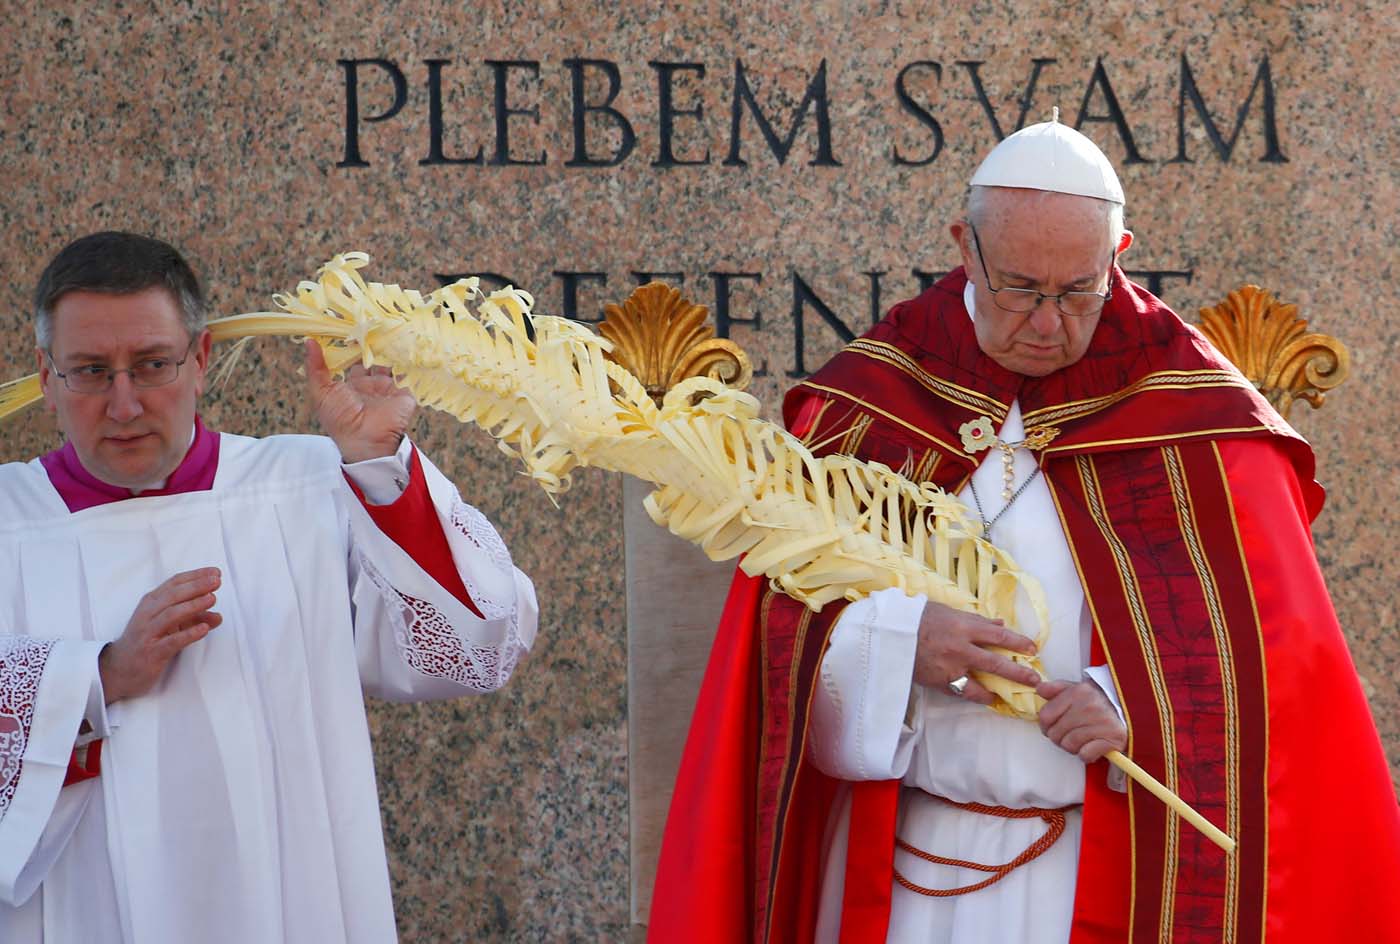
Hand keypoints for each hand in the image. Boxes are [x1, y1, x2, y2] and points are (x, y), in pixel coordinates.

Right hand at [99, 568, 222, 703]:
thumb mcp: (170, 627)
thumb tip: (218, 616)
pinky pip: (171, 641)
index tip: (215, 572)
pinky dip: (188, 634)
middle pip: (173, 595)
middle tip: (216, 581)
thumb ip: (193, 619)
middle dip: (196, 586)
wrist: (118, 670)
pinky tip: (204, 629)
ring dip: (193, 605)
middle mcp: (148, 614)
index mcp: (151, 603)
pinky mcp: (152, 652)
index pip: (174, 583)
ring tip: (212, 599)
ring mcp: (148, 633)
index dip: (195, 576)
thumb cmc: (147, 642)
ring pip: (171, 615)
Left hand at [305, 339, 415, 463]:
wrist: (366, 440)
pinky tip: (402, 346)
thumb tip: (309, 341)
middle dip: (372, 345)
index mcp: (351, 385)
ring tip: (385, 332)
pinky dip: (406, 361)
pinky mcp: (404, 392)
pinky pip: (407, 373)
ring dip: (388, 350)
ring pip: (390, 363)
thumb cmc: (340, 420)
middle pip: (373, 359)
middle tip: (369, 327)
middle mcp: (370, 385)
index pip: (352, 361)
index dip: (351, 347)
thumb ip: (316, 368)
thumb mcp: (321, 393)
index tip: (349, 329)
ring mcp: (388, 388)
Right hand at [912, 600, 1041, 705]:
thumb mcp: (949, 611)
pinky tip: (984, 698)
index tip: (1033, 649)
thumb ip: (976, 620)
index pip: (999, 636)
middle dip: (1018, 673)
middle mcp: (960, 648)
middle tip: (1035, 680)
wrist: (891, 634)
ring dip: (998, 691)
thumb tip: (1000, 625)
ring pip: (980, 685)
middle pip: (996, 663)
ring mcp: (949, 668)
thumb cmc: (919, 617)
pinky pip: (962, 692)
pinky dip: (975, 696)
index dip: (1018, 643)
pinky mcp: (939, 682)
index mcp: (963, 627)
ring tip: (1009, 695)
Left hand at [1035, 679, 1127, 762]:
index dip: (1045, 726)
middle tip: (1068, 735)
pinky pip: (1085, 755)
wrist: (1130, 708)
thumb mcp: (1077, 688)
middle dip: (1059, 738)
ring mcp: (1102, 723)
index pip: (1046, 716)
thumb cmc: (1098, 700)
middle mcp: (1088, 706)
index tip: (1052, 727)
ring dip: (1072, 747)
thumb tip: (1039, 689)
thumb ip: (1057, 688)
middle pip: (1056, 734)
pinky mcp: (1113, 739)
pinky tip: (1091, 747)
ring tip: (1080, 741)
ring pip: (1069, 745)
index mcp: (1077, 692)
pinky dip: (1086, 755)